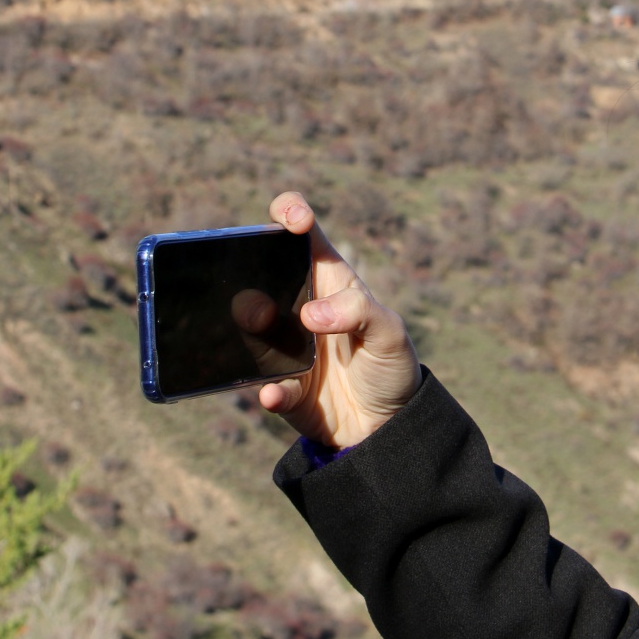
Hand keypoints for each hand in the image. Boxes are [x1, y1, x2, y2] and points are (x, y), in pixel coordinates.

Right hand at [260, 192, 421, 447]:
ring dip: (249, 323)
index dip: (290, 212)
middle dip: (250, 266)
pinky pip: (264, 383)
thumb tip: (310, 315)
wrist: (383, 425)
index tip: (293, 221)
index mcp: (327, 279)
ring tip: (259, 324)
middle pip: (259, 270)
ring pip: (249, 323)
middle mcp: (296, 305)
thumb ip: (360, 311)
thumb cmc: (388, 364)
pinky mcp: (279, 383)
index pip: (301, 232)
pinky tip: (275, 392)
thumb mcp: (390, 332)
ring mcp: (282, 343)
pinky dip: (268, 388)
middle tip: (261, 280)